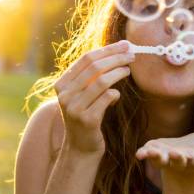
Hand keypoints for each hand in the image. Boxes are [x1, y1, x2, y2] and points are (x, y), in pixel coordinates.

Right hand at [53, 40, 133, 155]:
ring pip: (101, 81)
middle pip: (95, 67)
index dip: (107, 49)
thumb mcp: (82, 95)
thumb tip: (116, 51)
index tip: (124, 44)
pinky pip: (106, 98)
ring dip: (119, 72)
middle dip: (116, 58)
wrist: (80, 148)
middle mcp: (65, 95)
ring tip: (128, 70)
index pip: (86, 59)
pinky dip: (115, 94)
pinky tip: (117, 96)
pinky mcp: (87, 120)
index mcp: (61, 85)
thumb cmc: (86, 116)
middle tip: (131, 55)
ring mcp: (74, 108)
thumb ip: (91, 77)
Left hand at [135, 132, 193, 170]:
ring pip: (163, 160)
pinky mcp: (156, 151)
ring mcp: (168, 157)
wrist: (189, 149)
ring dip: (158, 157)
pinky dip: (144, 154)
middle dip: (179, 158)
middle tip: (178, 154)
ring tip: (153, 153)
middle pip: (180, 161)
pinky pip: (149, 154)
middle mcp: (183, 160)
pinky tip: (139, 154)